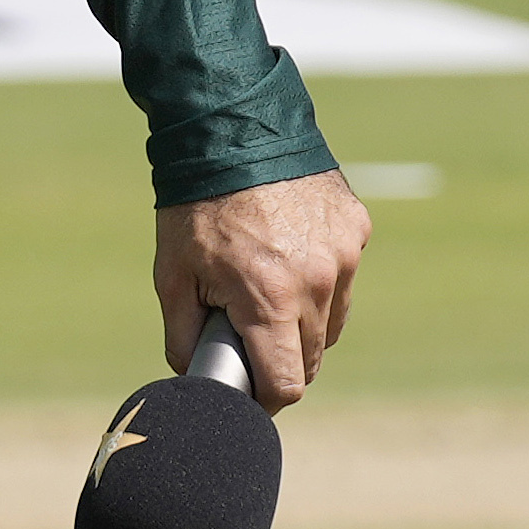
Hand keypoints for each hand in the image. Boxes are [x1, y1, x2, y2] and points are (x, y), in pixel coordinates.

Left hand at [154, 170, 366, 411]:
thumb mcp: (172, 275)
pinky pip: (344, 278)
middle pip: (311, 357)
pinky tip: (288, 254)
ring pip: (332, 322)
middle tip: (248, 336)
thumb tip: (195, 377)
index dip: (266, 396)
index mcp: (270, 301)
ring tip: (265, 290)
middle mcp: (318, 283)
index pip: (288, 383)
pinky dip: (320, 280)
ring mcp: (344, 256)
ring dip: (303, 322)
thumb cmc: (194, 208)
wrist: (231, 132)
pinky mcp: (357, 231)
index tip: (250, 392)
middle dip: (280, 358)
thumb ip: (184, 336)